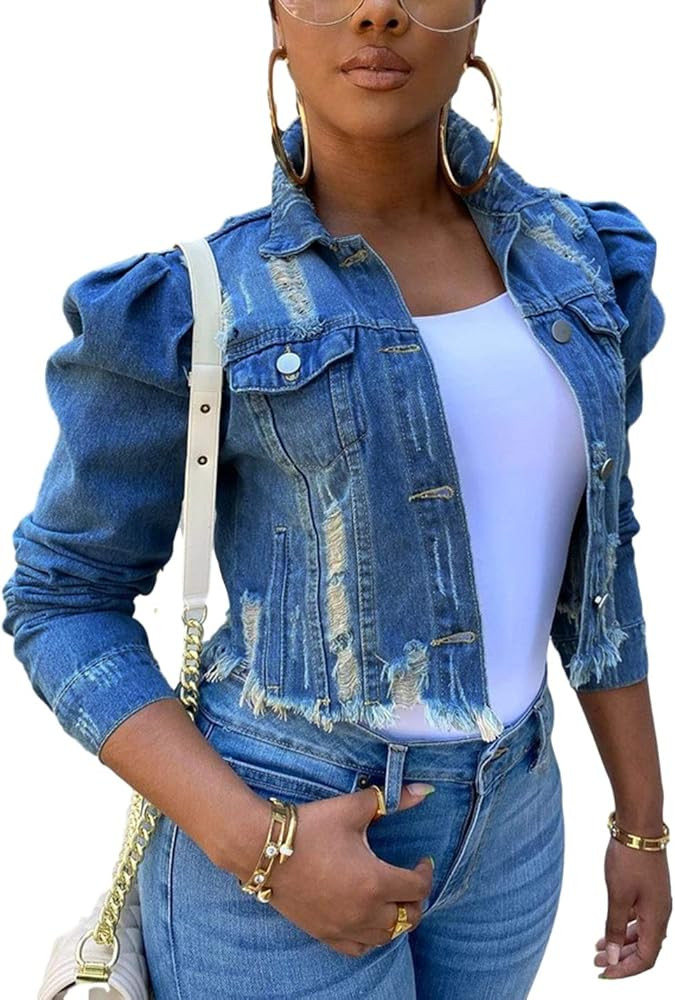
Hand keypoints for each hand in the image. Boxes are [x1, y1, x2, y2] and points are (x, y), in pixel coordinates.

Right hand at [235, 783, 435, 955]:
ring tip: (392, 898)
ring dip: (396, 919)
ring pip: (386, 937)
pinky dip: (371, 937)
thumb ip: (392, 801)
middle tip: (409, 879)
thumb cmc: (310, 826)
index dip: (426, 872)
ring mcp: (344, 927)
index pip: (418, 888)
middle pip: (409, 918)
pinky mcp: (325, 933)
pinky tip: (367, 919)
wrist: (263, 848)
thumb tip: (425, 791)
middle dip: (415, 898)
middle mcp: (364, 912)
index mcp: (375, 882)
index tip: (422, 860)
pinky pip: (359, 948)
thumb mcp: (353, 809)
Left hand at [594, 836, 671, 978]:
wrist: (639, 828)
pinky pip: (639, 917)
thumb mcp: (617, 897)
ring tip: (598, 947)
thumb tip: (613, 957)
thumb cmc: (629, 860)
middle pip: (644, 948)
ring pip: (641, 932)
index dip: (626, 970)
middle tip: (597, 962)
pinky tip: (609, 926)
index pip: (646, 959)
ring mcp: (656, 901)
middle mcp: (660, 913)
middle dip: (621, 958)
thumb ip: (615, 927)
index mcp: (657, 919)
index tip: (604, 973)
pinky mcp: (649, 889)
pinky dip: (624, 925)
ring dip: (621, 941)